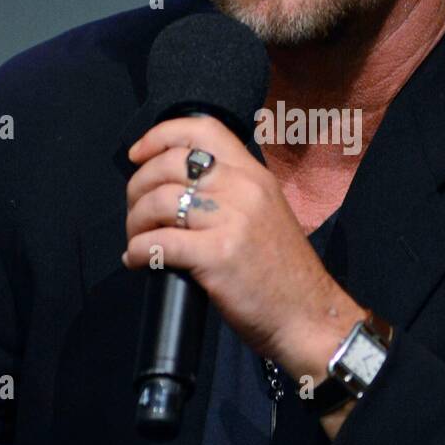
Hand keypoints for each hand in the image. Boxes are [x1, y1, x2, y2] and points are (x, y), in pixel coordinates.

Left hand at [123, 115, 365, 385]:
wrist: (309, 316)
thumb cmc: (283, 274)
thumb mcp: (266, 214)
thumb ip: (231, 194)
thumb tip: (177, 188)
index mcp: (255, 175)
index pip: (203, 129)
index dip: (160, 136)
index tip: (138, 154)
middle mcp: (245, 189)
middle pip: (170, 164)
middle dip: (138, 186)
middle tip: (135, 213)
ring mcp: (233, 221)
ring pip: (160, 201)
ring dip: (136, 222)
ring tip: (137, 240)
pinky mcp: (219, 255)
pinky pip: (160, 242)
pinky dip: (139, 251)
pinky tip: (139, 260)